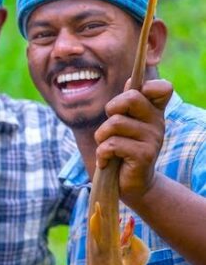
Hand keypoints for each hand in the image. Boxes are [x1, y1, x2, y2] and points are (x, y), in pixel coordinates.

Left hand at [95, 78, 172, 202]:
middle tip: (109, 127)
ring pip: (115, 123)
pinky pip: (112, 144)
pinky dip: (102, 153)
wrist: (130, 184)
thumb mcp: (123, 125)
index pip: (162, 88)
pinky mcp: (145, 155)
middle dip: (111, 109)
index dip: (147, 86)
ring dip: (101, 137)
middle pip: (131, 98)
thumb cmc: (122, 151)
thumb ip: (126, 105)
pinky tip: (106, 161)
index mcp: (153, 112)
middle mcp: (157, 122)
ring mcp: (153, 138)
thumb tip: (131, 80)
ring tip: (106, 148)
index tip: (132, 98)